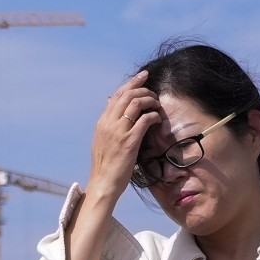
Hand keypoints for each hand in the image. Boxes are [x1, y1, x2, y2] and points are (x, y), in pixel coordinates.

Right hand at [87, 70, 160, 198]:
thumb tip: (109, 102)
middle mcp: (109, 123)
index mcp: (102, 122)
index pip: (116, 95)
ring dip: (149, 100)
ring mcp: (118, 131)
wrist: (103, 182)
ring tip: (156, 105)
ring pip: (136, 103)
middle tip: (153, 92)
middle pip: (127, 95)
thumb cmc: (105, 164)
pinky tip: (157, 119)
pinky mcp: (129, 141)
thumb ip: (107, 121)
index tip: (142, 76)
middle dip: (143, 89)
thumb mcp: (102, 139)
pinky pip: (144, 120)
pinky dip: (153, 116)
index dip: (131, 83)